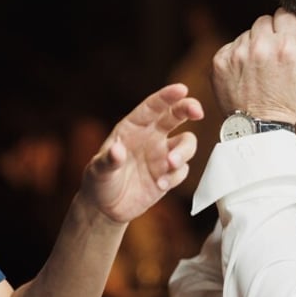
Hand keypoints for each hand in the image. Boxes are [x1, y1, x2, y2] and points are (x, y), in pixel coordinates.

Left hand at [79, 83, 202, 222]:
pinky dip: (175, 176)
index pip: (153, 107)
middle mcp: (151, 137)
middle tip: (197, 112)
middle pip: (176, 116)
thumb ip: (108, 161)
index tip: (181, 89)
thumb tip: (117, 151)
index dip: (167, 96)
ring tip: (170, 164)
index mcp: (133, 128)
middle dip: (189, 109)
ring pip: (186, 143)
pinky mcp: (168, 175)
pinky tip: (160, 185)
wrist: (106, 207)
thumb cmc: (99, 181)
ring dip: (183, 152)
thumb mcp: (98, 171)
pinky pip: (182, 171)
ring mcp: (162, 156)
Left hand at [211, 8, 295, 121]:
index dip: (288, 26)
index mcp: (285, 47)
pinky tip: (246, 72)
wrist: (258, 126)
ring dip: (253, 44)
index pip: (285, 14)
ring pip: (247, 33)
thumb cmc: (288, 101)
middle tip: (274, 56)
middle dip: (270, 33)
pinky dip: (237, 55)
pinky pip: (231, 45)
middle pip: (264, 20)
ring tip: (260, 67)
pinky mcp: (220, 60)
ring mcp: (237, 53)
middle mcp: (259, 46)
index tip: (288, 39)